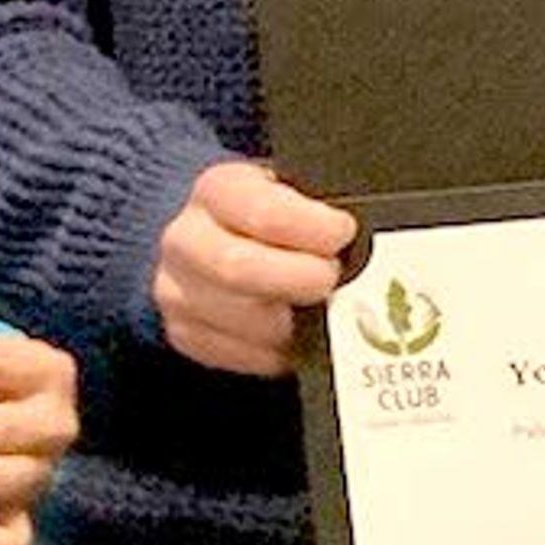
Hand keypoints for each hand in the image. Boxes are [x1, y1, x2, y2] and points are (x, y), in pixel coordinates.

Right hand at [151, 159, 356, 376]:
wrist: (213, 238)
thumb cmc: (267, 216)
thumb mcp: (290, 189)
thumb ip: (321, 206)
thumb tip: (365, 234)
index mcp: (218, 190)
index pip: (262, 211)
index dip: (313, 227)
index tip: (343, 232)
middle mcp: (187, 239)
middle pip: (238, 269)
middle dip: (300, 279)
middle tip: (334, 280)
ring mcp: (179, 291)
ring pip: (244, 321)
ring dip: (293, 322)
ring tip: (322, 309)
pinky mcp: (186, 334)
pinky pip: (239, 356)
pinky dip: (277, 351)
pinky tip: (294, 332)